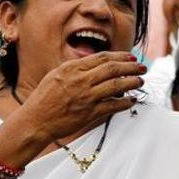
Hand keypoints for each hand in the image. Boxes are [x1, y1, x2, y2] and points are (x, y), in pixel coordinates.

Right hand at [18, 51, 144, 143]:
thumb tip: (95, 62)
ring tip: (140, 81)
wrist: (35, 121)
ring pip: (117, 86)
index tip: (131, 56)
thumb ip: (76, 68)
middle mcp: (80, 81)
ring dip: (132, 82)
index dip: (120, 56)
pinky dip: (126, 102)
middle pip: (113, 69)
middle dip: (131, 66)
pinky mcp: (90, 113)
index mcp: (71, 68)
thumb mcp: (56, 75)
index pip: (102, 58)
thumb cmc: (44, 99)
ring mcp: (86, 97)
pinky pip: (114, 105)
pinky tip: (132, 100)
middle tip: (142, 67)